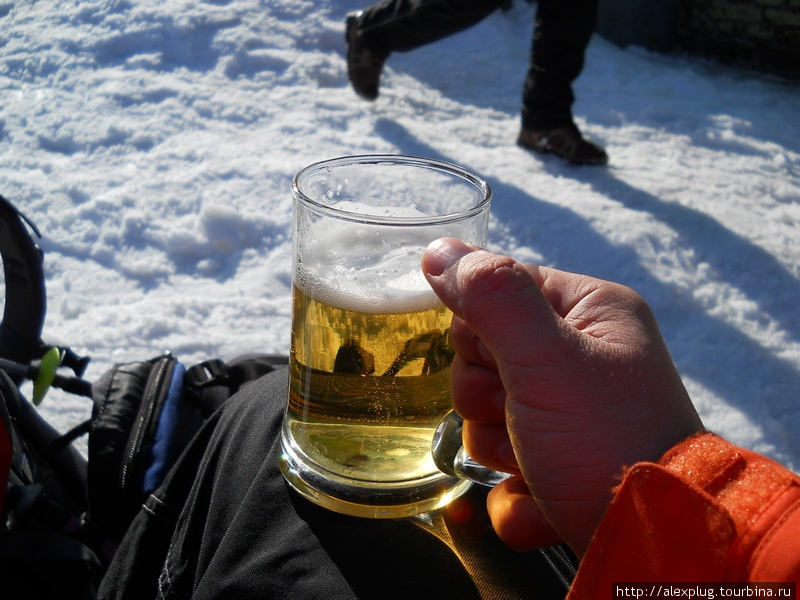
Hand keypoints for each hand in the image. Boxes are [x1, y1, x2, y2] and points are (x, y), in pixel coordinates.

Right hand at [422, 238, 703, 556]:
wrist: (654, 540)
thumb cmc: (607, 439)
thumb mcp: (548, 359)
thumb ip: (493, 299)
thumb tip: (438, 251)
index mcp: (587, 312)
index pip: (497, 291)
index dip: (481, 331)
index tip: (505, 362)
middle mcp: (578, 356)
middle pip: (480, 356)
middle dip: (488, 397)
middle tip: (525, 415)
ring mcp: (563, 414)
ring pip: (482, 415)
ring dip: (498, 446)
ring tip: (541, 460)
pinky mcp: (552, 462)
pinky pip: (500, 465)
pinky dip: (514, 489)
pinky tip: (545, 492)